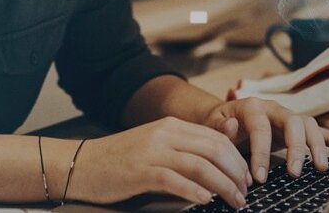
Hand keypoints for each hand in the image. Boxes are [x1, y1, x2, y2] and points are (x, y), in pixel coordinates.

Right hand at [72, 116, 250, 208]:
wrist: (82, 164)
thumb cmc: (120, 161)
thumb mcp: (155, 146)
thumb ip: (184, 149)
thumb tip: (220, 162)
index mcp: (171, 126)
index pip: (216, 138)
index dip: (237, 158)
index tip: (246, 178)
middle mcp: (164, 134)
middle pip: (214, 150)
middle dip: (236, 173)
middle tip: (245, 193)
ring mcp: (152, 152)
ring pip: (201, 165)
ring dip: (224, 186)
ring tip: (234, 201)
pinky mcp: (141, 171)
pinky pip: (175, 180)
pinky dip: (195, 191)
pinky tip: (206, 200)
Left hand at [201, 97, 328, 183]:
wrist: (224, 115)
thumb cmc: (219, 122)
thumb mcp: (212, 123)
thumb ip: (219, 126)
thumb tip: (230, 125)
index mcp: (252, 106)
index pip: (260, 128)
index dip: (261, 152)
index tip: (259, 177)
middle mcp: (274, 108)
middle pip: (293, 122)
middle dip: (296, 148)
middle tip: (294, 173)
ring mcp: (287, 117)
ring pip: (309, 125)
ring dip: (317, 145)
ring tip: (320, 167)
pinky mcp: (296, 127)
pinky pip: (318, 130)